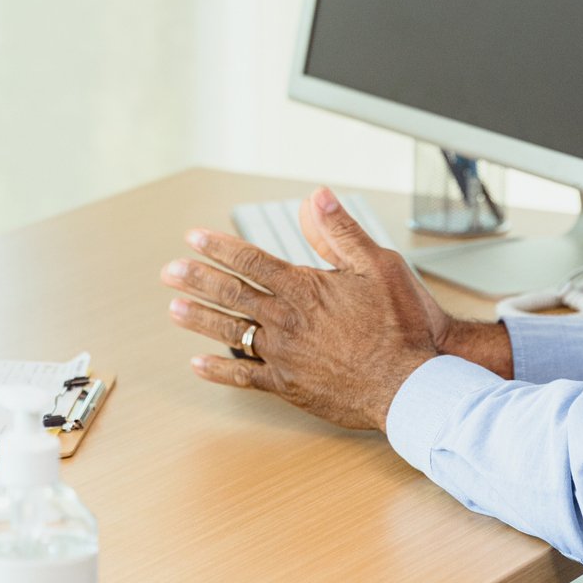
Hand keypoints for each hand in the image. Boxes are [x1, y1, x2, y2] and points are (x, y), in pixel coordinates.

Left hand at [161, 187, 443, 430]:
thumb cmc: (402, 325)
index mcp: (304, 288)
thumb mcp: (378, 266)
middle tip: (169, 271)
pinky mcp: (289, 385)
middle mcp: (287, 320)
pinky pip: (246, 377)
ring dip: (200, 319)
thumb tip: (317, 196)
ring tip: (174, 308)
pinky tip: (198, 364)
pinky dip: (220, 370)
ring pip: (232, 332)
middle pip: (232, 294)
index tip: (193, 238)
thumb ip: (341, 232)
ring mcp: (285, 354)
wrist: (412, 384)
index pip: (251, 261)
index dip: (219, 247)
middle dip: (197, 279)